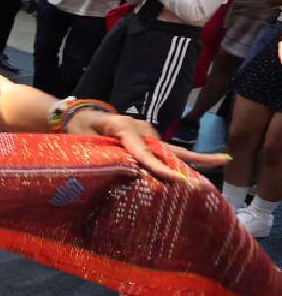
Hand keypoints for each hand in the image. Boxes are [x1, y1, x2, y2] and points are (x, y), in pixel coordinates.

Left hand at [65, 110, 227, 181]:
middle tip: (220, 162)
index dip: (158, 166)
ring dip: (190, 160)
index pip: (144, 152)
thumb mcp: (83, 139)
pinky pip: (165, 151)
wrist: (75, 117)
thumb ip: (102, 151)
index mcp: (125, 128)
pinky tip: (202, 165)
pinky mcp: (146, 139)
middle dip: (193, 158)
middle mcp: (141, 129)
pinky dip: (182, 160)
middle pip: (168, 148)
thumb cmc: (77, 129)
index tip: (173, 178)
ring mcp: (146, 133)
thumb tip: (128, 168)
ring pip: (170, 151)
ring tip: (219, 163)